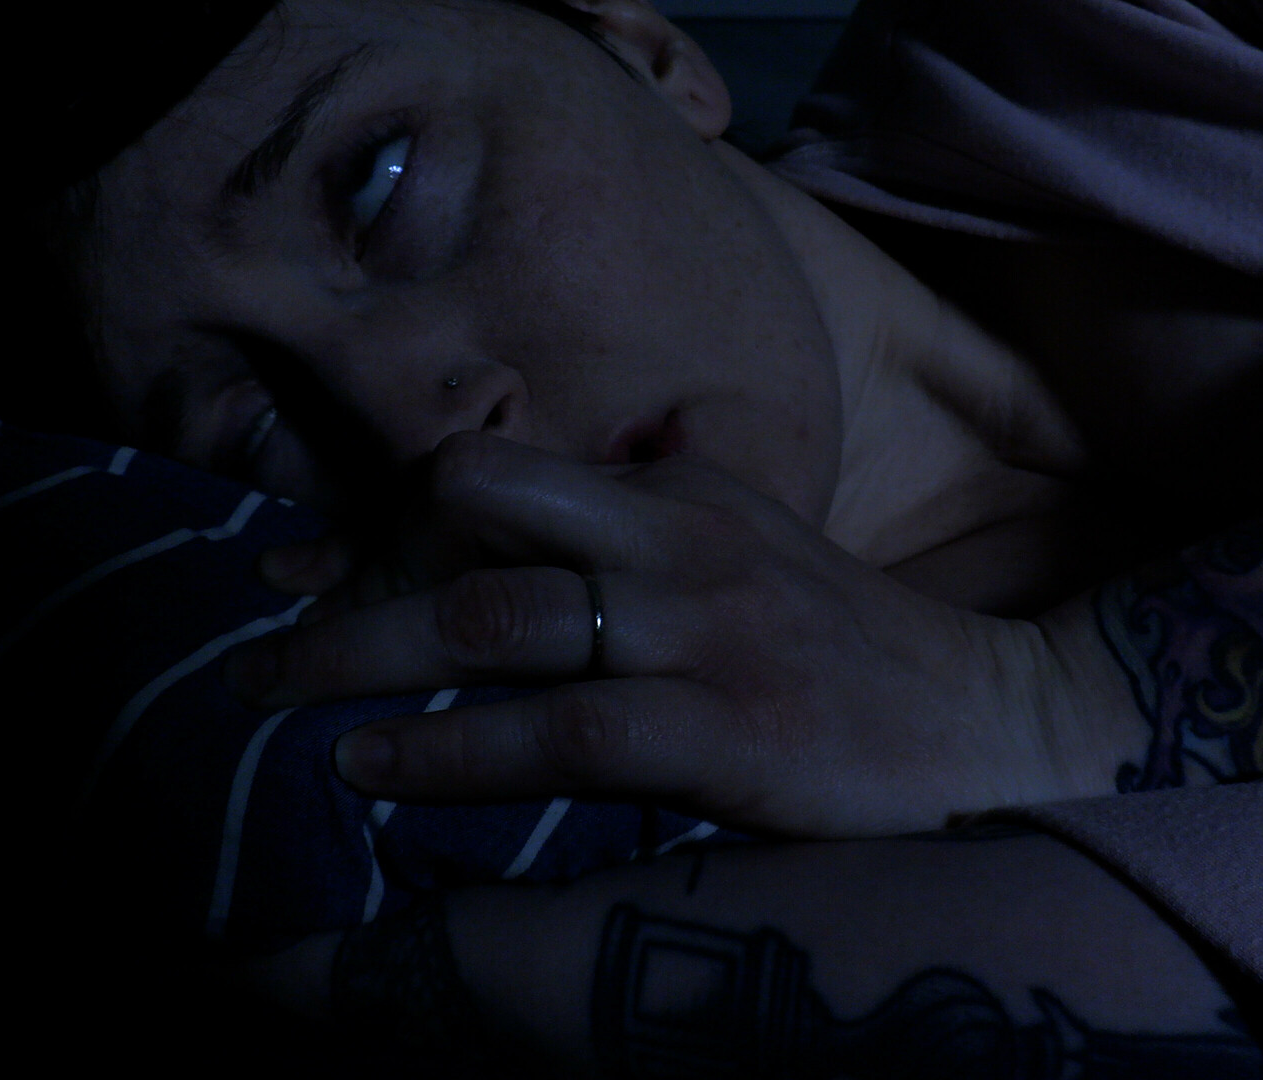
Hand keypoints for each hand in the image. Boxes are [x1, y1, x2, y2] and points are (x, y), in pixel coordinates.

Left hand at [227, 431, 1084, 837]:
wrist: (1002, 723)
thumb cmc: (859, 657)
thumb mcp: (754, 561)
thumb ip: (647, 545)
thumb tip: (526, 565)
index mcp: (688, 490)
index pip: (501, 475)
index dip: (387, 521)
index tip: (305, 568)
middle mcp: (685, 540)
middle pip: (476, 521)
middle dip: (352, 577)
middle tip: (261, 635)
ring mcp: (707, 630)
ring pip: (496, 619)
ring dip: (365, 657)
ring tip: (277, 695)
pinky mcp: (728, 730)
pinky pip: (557, 728)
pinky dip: (449, 748)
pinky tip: (375, 765)